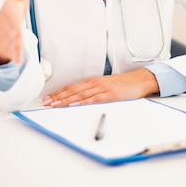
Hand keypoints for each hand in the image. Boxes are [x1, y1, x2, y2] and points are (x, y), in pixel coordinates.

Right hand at [0, 0, 29, 65]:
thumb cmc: (11, 10)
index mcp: (7, 10)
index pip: (9, 8)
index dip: (11, 6)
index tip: (13, 2)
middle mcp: (5, 24)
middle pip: (9, 26)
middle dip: (12, 28)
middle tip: (16, 31)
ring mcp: (6, 37)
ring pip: (10, 41)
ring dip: (13, 45)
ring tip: (17, 49)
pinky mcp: (10, 48)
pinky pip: (12, 53)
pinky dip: (14, 57)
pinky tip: (17, 61)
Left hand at [42, 68, 158, 106]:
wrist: (138, 81)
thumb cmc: (123, 85)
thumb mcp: (105, 86)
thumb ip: (93, 92)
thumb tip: (79, 100)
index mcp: (93, 81)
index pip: (72, 87)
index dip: (59, 92)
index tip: (49, 98)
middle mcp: (95, 83)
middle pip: (73, 90)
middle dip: (58, 96)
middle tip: (47, 102)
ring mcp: (102, 89)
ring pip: (80, 95)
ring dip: (66, 100)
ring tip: (55, 104)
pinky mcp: (110, 95)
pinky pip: (93, 99)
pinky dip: (82, 102)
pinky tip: (74, 105)